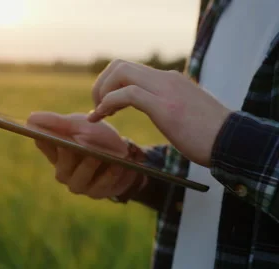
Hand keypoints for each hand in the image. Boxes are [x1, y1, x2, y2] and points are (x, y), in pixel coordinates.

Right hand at [26, 112, 145, 199]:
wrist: (124, 153)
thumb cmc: (96, 137)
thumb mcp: (79, 125)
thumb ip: (57, 123)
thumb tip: (30, 119)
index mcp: (57, 153)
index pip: (44, 145)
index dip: (43, 141)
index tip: (43, 133)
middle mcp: (65, 172)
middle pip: (61, 169)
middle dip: (67, 157)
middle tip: (71, 145)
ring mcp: (82, 185)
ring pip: (80, 180)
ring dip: (89, 167)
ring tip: (97, 155)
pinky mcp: (99, 192)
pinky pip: (103, 186)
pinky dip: (111, 174)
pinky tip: (118, 164)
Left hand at [88, 59, 231, 166]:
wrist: (232, 142)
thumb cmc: (208, 134)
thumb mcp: (184, 112)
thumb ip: (167, 104)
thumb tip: (154, 110)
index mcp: (169, 80)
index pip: (130, 69)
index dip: (110, 84)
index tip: (105, 105)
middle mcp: (165, 79)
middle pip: (119, 65)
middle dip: (101, 84)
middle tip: (98, 108)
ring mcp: (165, 90)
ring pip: (120, 73)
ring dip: (102, 92)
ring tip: (99, 113)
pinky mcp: (165, 106)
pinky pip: (127, 94)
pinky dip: (108, 103)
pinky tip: (104, 117)